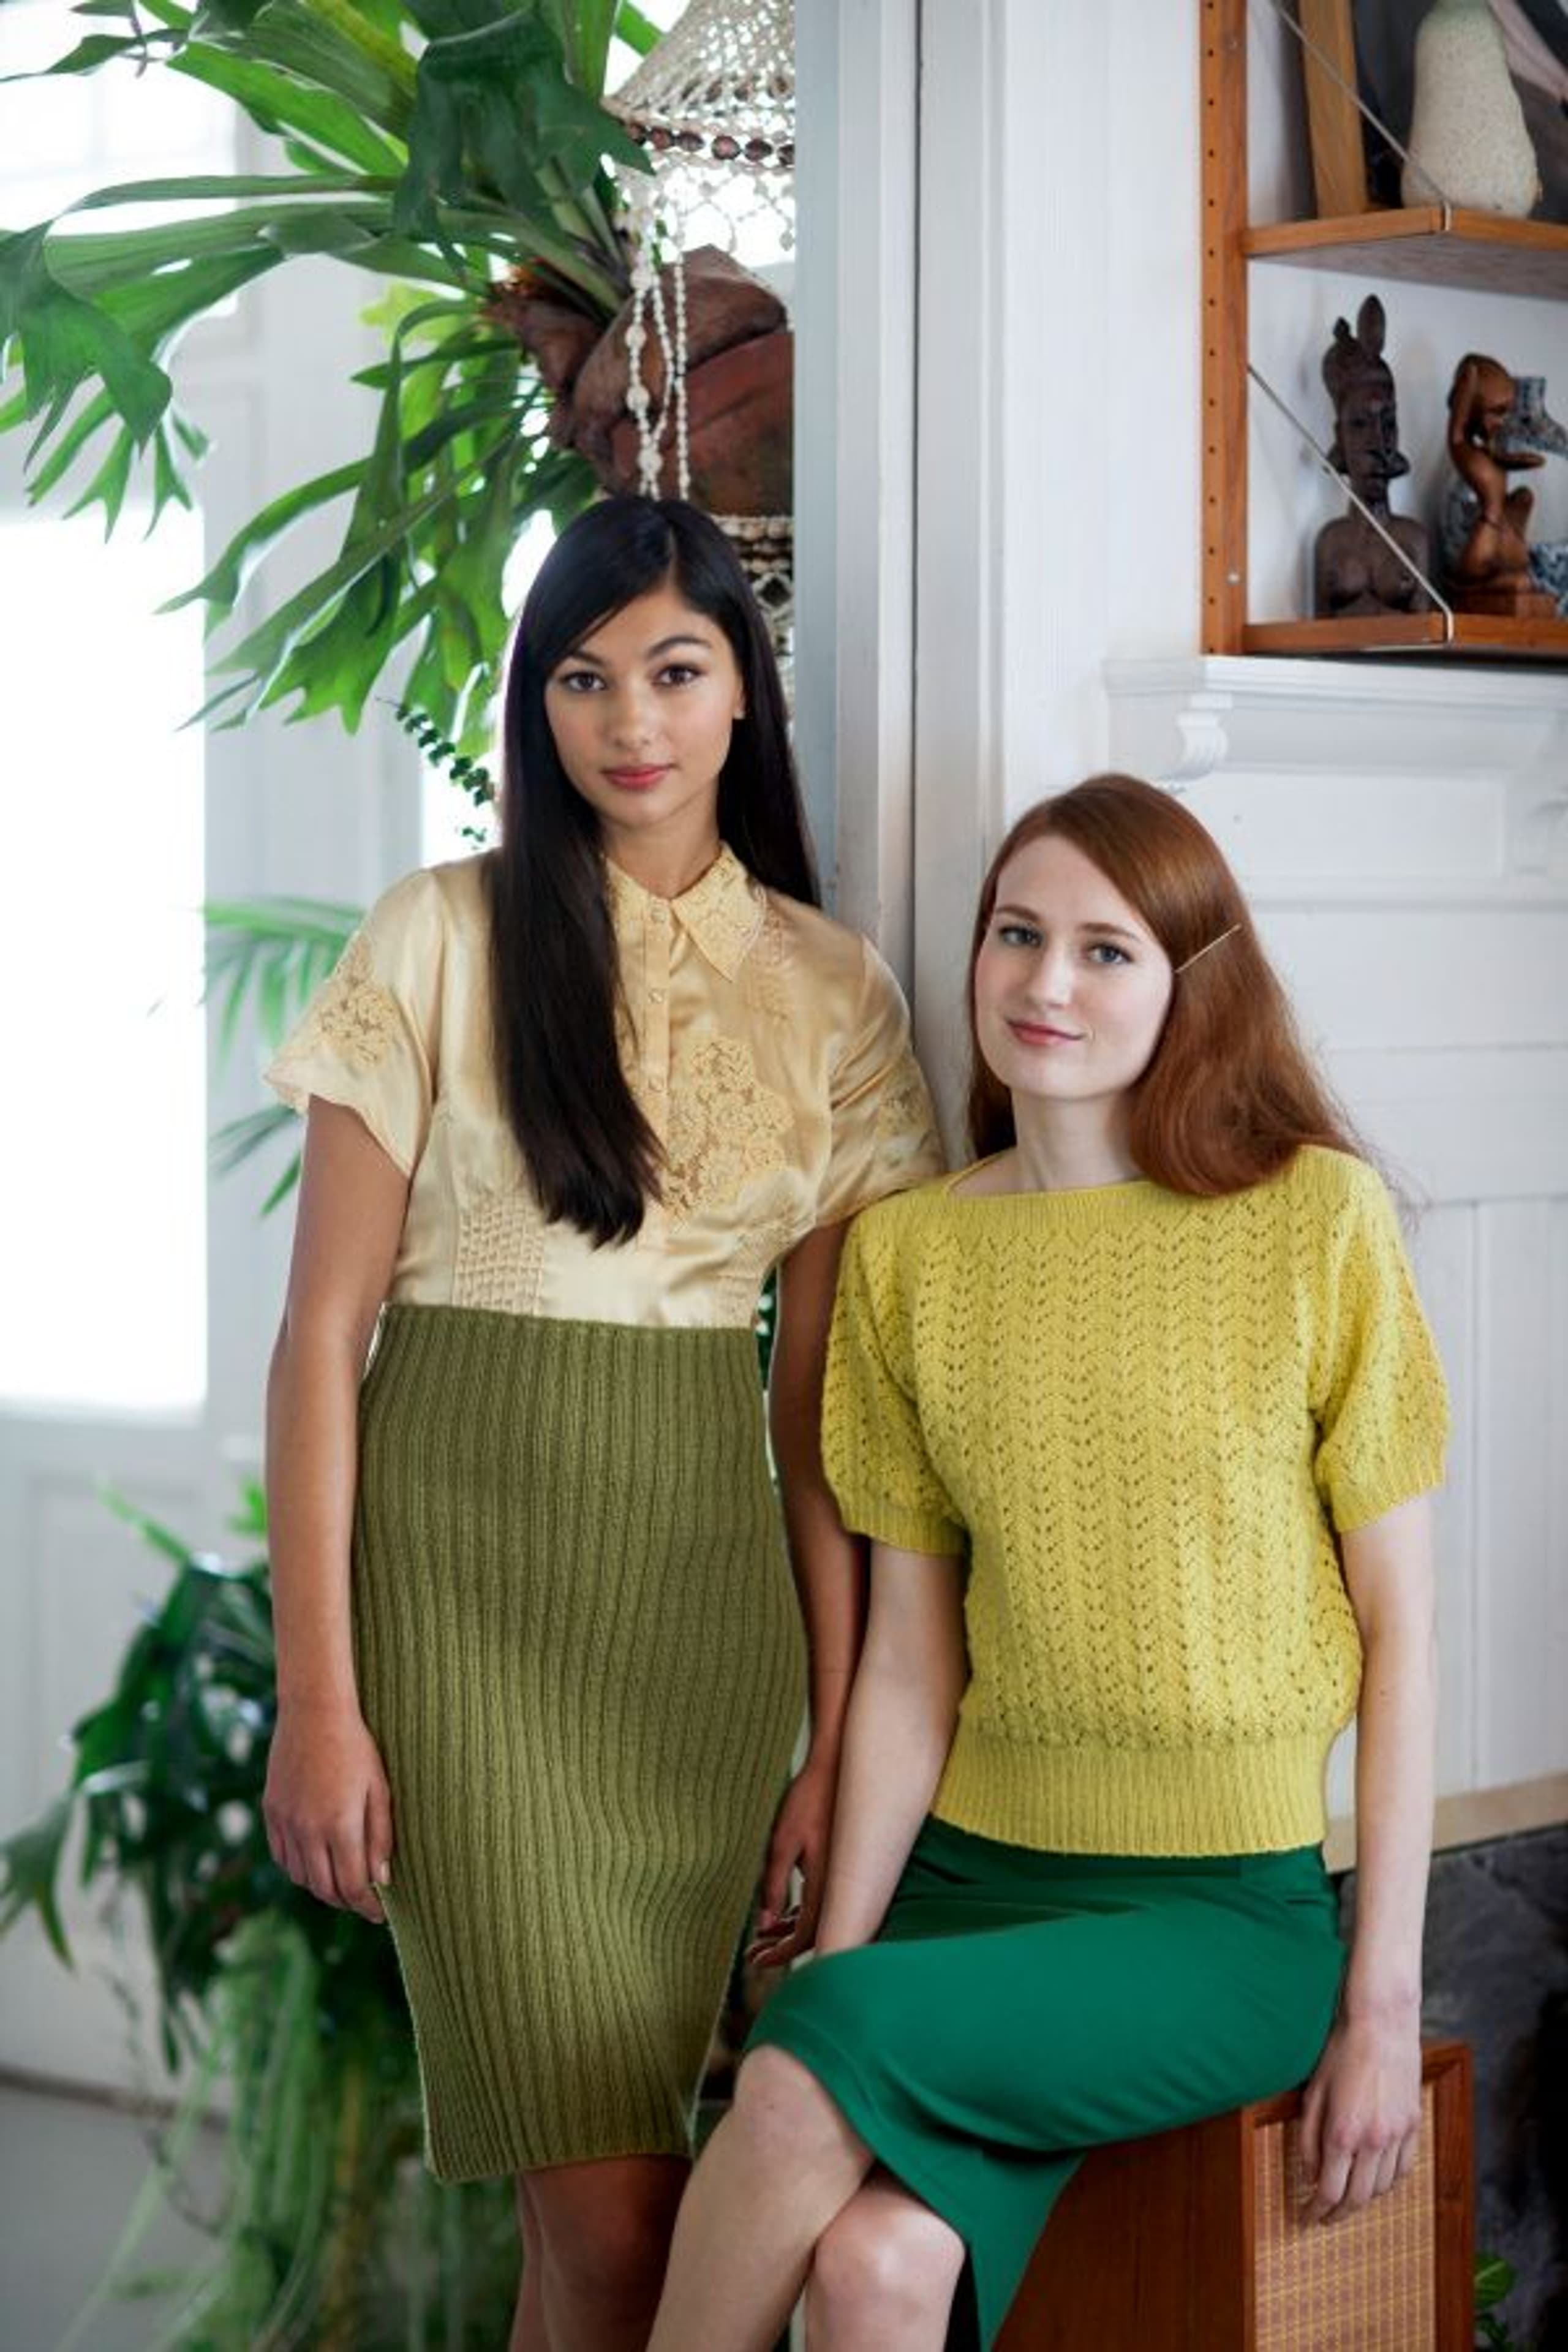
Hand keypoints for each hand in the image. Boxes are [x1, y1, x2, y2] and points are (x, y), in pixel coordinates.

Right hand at [263, 1700, 393, 1922]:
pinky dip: (299, 1868)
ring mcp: (285, 1822)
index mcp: (339, 1824)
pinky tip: (315, 1862)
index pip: (353, 1884)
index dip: (368, 1905)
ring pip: (301, 1877)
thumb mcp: (379, 1789)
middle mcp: (308, 1829)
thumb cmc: (356, 1747)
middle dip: (347, 1901)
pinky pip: (282, 1857)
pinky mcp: (271, 1812)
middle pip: (325, 1888)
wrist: (314, 1713)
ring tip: (342, 1882)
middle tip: (363, 1902)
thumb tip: (382, 1880)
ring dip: (322, 1887)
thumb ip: (381, 1836)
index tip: (380, 1913)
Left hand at [747, 1750, 838, 1968]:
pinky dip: (799, 1913)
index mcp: (825, 1883)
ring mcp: (838, 1876)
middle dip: (780, 1947)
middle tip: (753, 1955)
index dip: (780, 1953)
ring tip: (761, 1938)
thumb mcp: (782, 1843)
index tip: (755, 1960)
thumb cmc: (806, 1801)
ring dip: (788, 1930)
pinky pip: (820, 1901)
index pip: (805, 1935)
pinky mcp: (836, 1865)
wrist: (835, 1769)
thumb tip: (765, 1924)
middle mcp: (837, 1885)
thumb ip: (773, 1884)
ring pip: (816, 1917)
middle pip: (812, 1933)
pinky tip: (779, 1914)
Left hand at [1297, 2009, 1421, 2222]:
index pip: (1328, 2190)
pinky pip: (1403, 2169)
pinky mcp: (1414, 2125)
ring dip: (1363, 2199)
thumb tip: (1311, 2173)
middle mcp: (1373, 2141)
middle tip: (1325, 2218)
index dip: (1316, 2210)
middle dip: (1338, 2214)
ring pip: (1382, 2188)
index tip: (1307, 2217)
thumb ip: (1309, 2137)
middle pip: (1357, 2198)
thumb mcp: (1313, 2093)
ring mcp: (1397, 2135)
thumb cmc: (1340, 2052)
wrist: (1381, 2024)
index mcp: (1342, 2132)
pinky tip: (1376, 2180)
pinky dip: (1388, 2182)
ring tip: (1348, 2199)